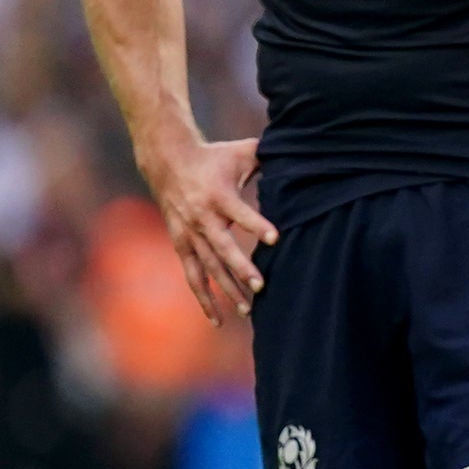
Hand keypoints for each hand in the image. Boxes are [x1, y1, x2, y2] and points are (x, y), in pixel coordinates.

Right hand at [141, 132, 275, 326]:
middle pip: (222, 247)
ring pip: (208, 266)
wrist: (166, 160)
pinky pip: (193, 275)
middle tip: (260, 285)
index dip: (257, 225)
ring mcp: (189, 233)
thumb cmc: (214, 156)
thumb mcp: (241, 151)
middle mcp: (202, 217)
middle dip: (240, 267)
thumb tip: (302, 149)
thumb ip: (269, 155)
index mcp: (218, 195)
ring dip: (226, 289)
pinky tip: (218, 319)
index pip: (240, 213)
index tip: (275, 238)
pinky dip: (204, 298)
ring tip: (248, 309)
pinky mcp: (181, 244)